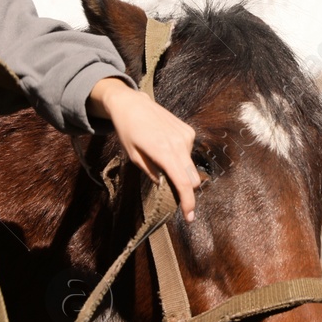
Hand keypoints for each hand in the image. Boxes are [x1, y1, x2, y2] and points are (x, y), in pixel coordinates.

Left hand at [89, 76, 200, 220]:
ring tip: (161, 160)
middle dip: (186, 189)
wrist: (132, 104)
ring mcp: (186, 136)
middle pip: (193, 178)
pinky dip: (181, 158)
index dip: (188, 203)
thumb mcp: (133, 156)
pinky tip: (166, 147)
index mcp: (163, 152)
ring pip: (191, 166)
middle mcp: (179, 143)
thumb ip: (151, 172)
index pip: (183, 183)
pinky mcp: (188, 131)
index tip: (189, 217)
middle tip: (171, 192)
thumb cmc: (127, 131)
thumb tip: (165, 185)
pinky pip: (189, 153)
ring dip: (181, 171)